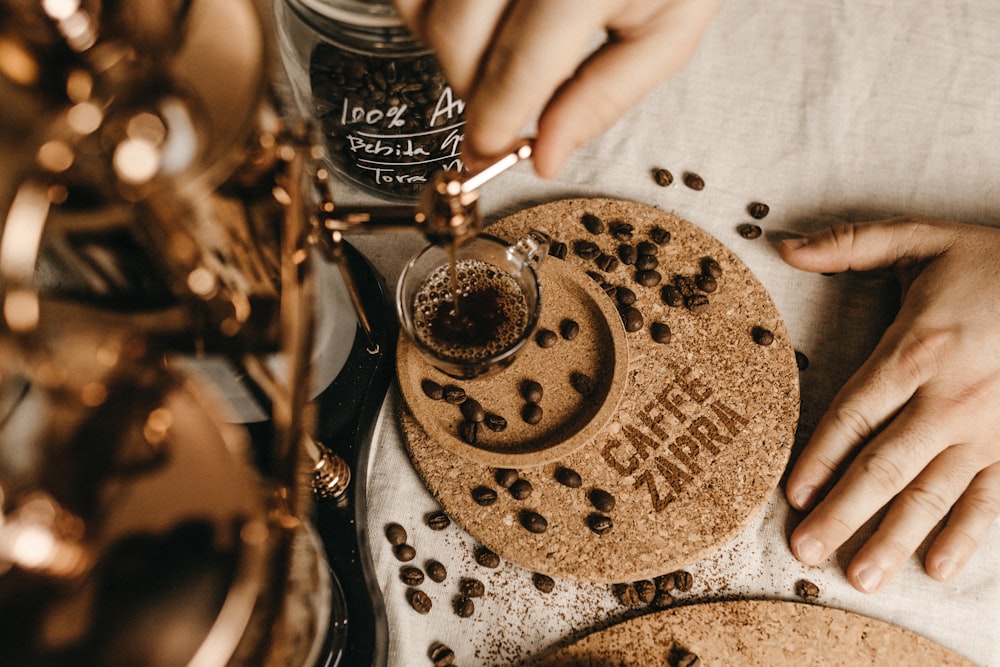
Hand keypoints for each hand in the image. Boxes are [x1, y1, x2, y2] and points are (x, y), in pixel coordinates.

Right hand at [393, 0, 718, 177]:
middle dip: (472, 91)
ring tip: (493, 50)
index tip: (488, 151)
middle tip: (501, 102)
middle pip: (459, 41)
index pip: (519, 68)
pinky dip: (426, 12)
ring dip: (449, 49)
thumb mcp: (667, 27)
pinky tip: (468, 17)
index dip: (495, 123)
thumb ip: (605, 96)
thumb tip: (545, 156)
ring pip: (426, 13)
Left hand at [779, 217, 999, 592]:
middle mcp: (948, 398)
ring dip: (895, 538)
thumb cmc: (997, 262)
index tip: (792, 495)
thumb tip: (784, 246)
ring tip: (861, 577)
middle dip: (842, 513)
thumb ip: (851, 245)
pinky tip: (938, 567)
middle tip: (806, 550)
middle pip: (883, 466)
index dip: (818, 458)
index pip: (853, 416)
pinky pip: (993, 497)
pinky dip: (967, 535)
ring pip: (933, 493)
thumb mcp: (923, 239)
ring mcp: (989, 428)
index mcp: (915, 350)